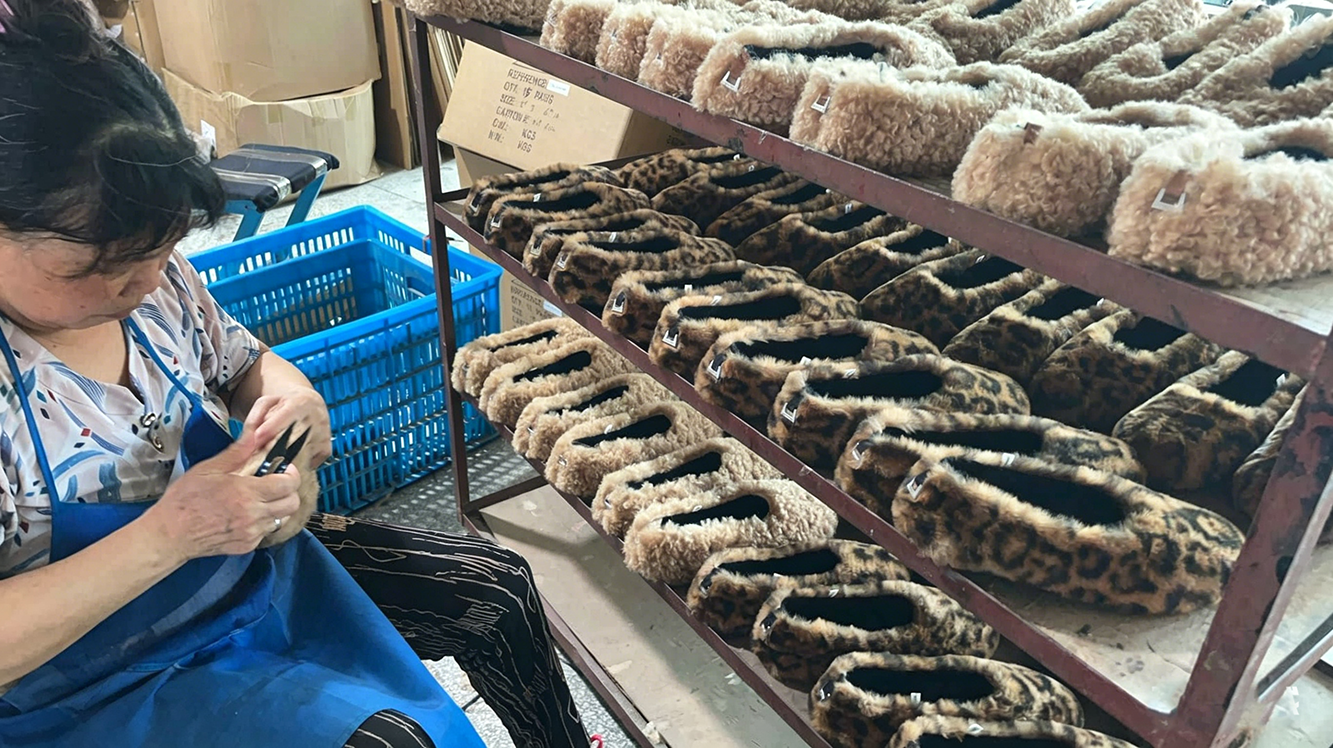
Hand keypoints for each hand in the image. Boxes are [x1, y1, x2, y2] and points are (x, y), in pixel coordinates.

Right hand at [141, 430, 302, 562]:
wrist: (170, 534)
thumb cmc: (184, 500)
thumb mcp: (208, 469)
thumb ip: (236, 453)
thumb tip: (254, 434)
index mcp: (247, 493)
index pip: (289, 484)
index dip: (291, 474)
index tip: (283, 469)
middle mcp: (254, 515)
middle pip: (292, 503)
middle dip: (289, 491)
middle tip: (275, 483)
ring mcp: (252, 533)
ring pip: (283, 518)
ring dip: (278, 507)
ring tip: (260, 498)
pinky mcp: (247, 546)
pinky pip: (267, 532)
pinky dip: (264, 522)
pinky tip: (248, 514)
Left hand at [244, 388, 332, 466]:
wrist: (311, 405)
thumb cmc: (286, 405)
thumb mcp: (266, 404)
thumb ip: (254, 420)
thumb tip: (250, 442)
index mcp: (302, 402)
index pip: (288, 414)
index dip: (272, 427)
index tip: (258, 438)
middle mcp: (317, 418)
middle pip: (294, 437)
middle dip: (274, 447)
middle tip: (259, 453)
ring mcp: (323, 435)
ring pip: (299, 453)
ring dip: (283, 458)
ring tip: (274, 454)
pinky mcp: (326, 450)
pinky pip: (307, 463)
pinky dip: (295, 463)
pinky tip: (290, 456)